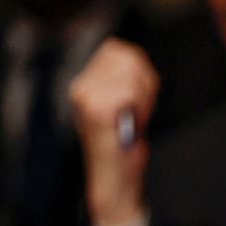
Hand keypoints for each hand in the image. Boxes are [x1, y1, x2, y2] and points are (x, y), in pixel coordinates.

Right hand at [69, 38, 158, 225]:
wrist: (114, 176)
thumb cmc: (123, 142)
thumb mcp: (125, 102)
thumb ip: (127, 77)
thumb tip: (134, 57)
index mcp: (85, 82)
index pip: (118, 49)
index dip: (139, 71)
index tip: (137, 97)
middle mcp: (80, 86)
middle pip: (129, 58)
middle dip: (144, 84)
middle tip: (137, 111)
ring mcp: (86, 96)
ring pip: (132, 74)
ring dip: (144, 97)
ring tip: (134, 117)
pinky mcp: (96, 109)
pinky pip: (131, 91)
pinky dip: (141, 107)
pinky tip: (132, 122)